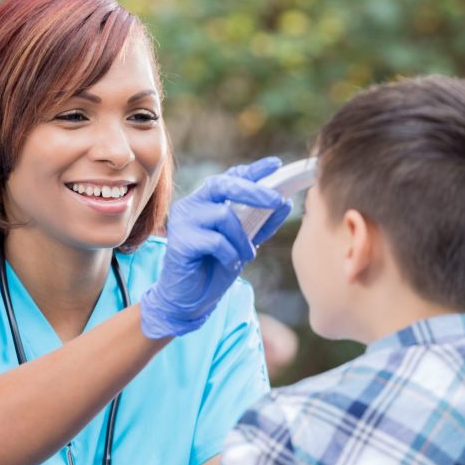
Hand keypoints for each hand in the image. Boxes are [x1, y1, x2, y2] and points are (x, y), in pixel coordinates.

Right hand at [141, 157, 292, 338]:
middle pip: (224, 185)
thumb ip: (261, 223)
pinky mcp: (180, 241)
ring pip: (223, 215)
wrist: (190, 300)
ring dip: (242, 238)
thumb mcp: (244, 241)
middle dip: (255, 192)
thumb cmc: (214, 267)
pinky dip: (230, 253)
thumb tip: (284, 203)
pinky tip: (231, 263)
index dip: (253, 170)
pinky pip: (215, 240)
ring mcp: (183, 221)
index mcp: (206, 201)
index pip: (230, 178)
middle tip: (279, 200)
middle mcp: (191, 205)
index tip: (276, 164)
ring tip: (246, 254)